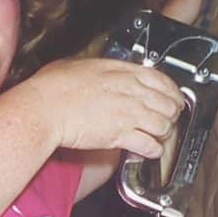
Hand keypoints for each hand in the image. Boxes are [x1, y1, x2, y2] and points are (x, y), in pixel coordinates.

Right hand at [28, 55, 184, 158]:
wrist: (44, 108)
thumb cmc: (54, 87)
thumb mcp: (81, 65)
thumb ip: (100, 70)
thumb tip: (101, 72)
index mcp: (122, 72)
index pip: (162, 80)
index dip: (172, 92)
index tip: (173, 98)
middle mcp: (130, 91)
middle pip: (167, 104)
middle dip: (171, 114)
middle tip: (168, 119)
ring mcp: (128, 114)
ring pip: (163, 125)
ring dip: (163, 133)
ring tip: (158, 136)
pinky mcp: (120, 136)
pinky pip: (149, 145)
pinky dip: (153, 150)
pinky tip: (150, 151)